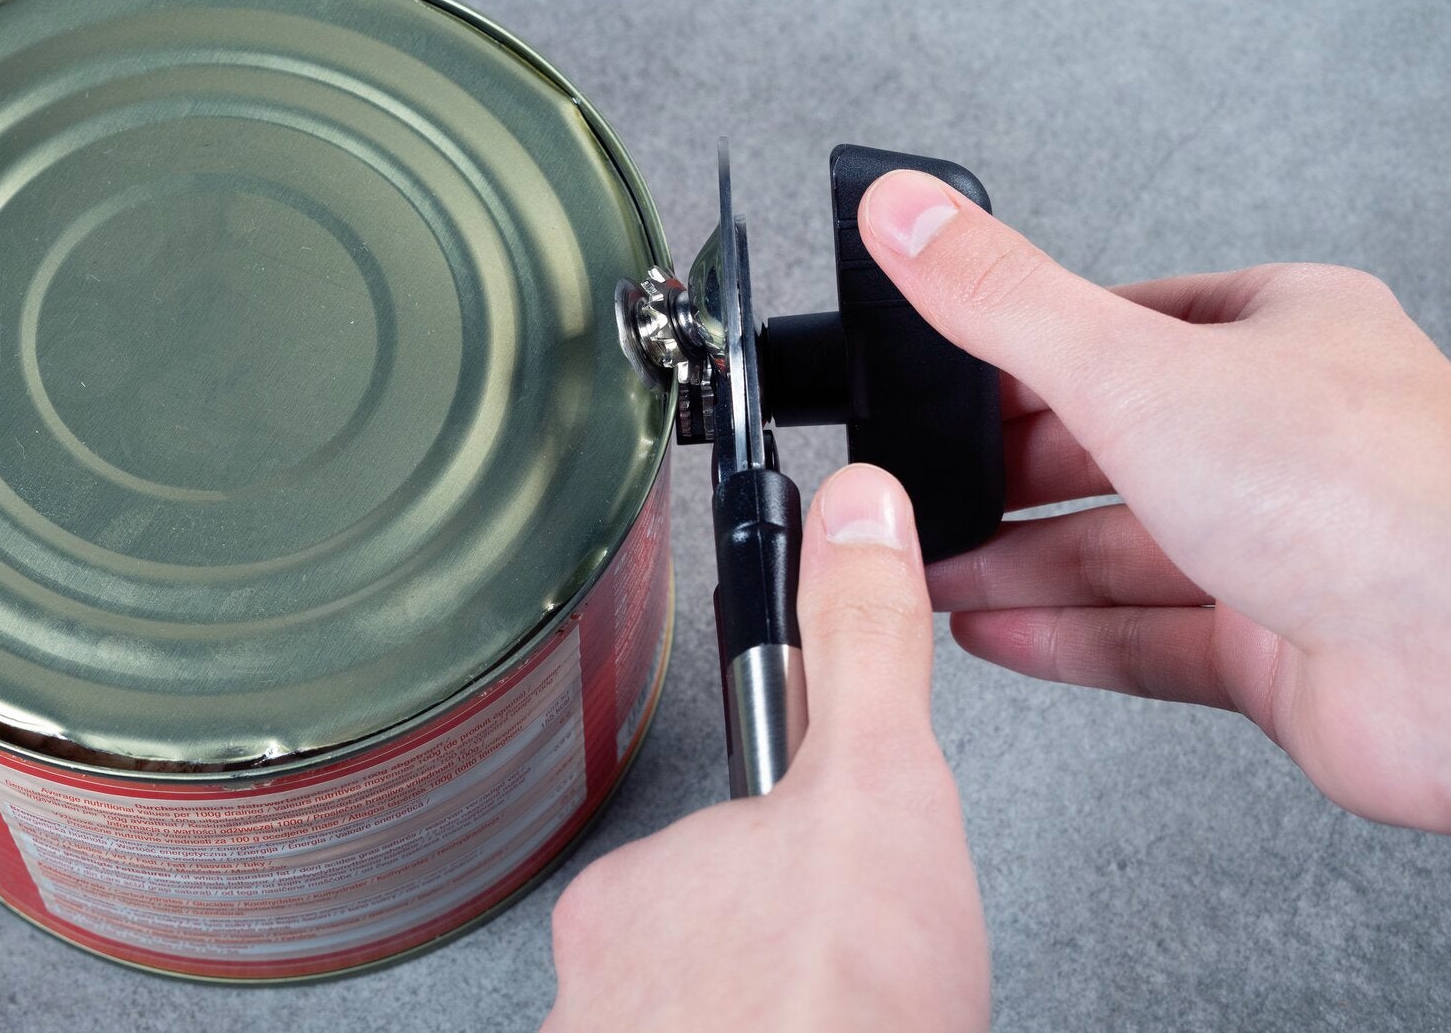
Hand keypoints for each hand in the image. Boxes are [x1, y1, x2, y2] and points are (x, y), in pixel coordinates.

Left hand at [545, 465, 988, 1032]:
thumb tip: (860, 502)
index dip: (808, 883)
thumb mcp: (879, 792)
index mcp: (643, 887)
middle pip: (714, 960)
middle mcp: (602, 989)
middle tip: (858, 994)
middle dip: (786, 969)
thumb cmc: (835, 1012)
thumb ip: (864, 646)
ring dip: (770, 1029)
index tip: (845, 918)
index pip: (726, 862)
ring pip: (706, 1031)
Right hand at [859, 169, 1450, 832]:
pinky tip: (991, 630)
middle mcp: (1291, 439)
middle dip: (1008, 475)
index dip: (1026, 353)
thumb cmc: (1367, 491)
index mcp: (1284, 334)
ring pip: (1122, 551)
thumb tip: (907, 209)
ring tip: (929, 568)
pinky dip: (1061, 636)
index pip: (1128, 326)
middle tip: (921, 487)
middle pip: (1116, 447)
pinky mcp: (1281, 655)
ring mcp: (1289, 551)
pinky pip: (1145, 639)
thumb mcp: (1134, 365)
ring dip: (1017, 562)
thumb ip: (1002, 299)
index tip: (941, 377)